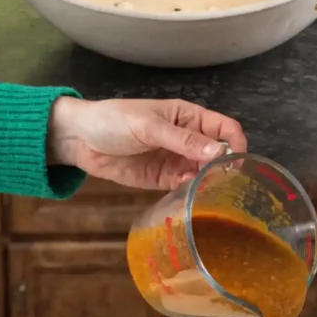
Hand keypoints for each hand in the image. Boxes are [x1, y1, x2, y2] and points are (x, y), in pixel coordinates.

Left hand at [48, 96, 246, 189]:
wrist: (79, 139)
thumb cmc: (114, 121)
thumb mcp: (149, 126)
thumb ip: (183, 140)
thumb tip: (220, 152)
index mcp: (189, 117)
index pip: (225, 128)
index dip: (235, 144)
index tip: (238, 165)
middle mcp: (188, 139)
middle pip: (218, 154)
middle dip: (224, 169)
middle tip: (224, 187)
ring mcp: (177, 160)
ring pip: (204, 173)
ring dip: (209, 183)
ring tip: (210, 196)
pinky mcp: (163, 179)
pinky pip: (185, 186)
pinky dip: (191, 192)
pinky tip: (191, 199)